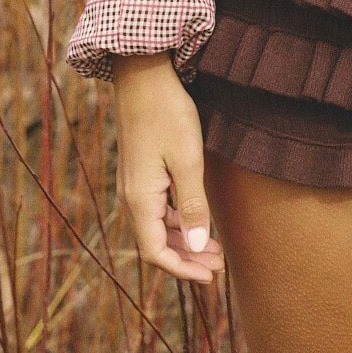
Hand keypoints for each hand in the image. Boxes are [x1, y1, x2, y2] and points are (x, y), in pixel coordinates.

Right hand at [110, 52, 225, 284]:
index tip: (211, 278)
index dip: (182, 270)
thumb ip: (192, 205)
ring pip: (157, 225)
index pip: (155, 253)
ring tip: (214, 246)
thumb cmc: (167, 114)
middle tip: (220, 265)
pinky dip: (176, 219)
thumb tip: (196, 246)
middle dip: (188, 258)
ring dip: (184, 239)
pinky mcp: (140, 169)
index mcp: (140, 200)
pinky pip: (156, 207)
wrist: (143, 74)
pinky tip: (196, 216)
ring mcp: (134, 182)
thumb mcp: (187, 160)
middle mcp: (131, 197)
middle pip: (156, 243)